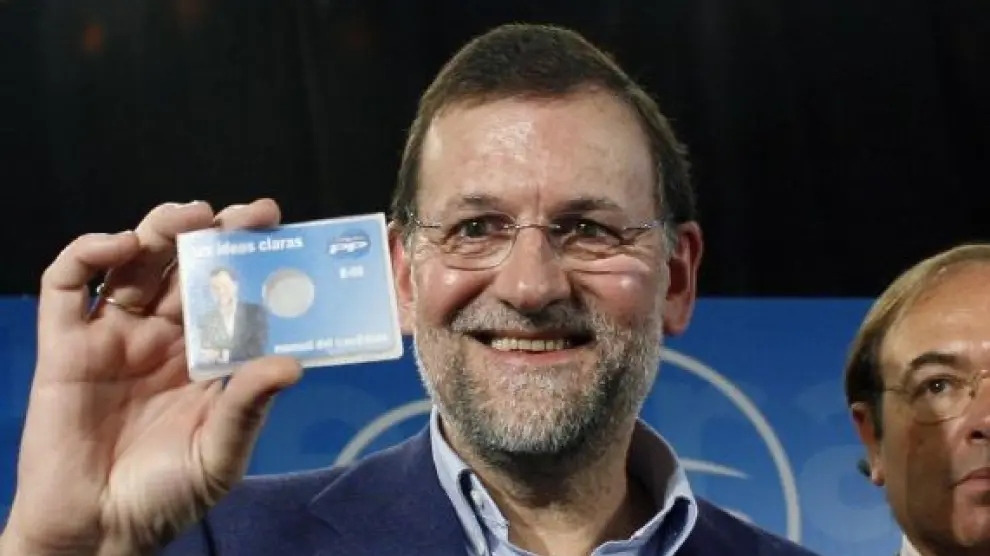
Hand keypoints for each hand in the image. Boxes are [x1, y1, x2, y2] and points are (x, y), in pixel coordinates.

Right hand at [2, 199, 302, 555]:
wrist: (97, 530)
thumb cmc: (167, 495)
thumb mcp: (221, 454)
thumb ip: (249, 406)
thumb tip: (293, 364)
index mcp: (207, 354)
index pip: (231, 288)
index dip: (250, 255)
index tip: (274, 225)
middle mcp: (163, 336)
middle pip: (186, 263)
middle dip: (212, 230)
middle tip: (242, 215)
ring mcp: (114, 335)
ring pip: (134, 261)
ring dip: (159, 228)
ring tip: (187, 218)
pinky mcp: (65, 345)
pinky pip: (68, 286)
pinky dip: (88, 254)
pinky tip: (118, 245)